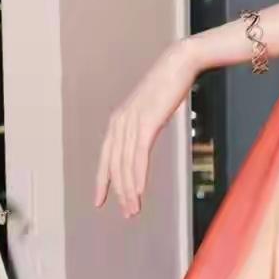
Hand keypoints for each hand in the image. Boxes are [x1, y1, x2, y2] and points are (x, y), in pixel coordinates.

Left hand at [94, 41, 195, 217]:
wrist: (179, 65)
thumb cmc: (168, 87)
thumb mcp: (151, 110)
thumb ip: (143, 127)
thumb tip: (143, 141)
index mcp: (118, 121)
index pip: (106, 157)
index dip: (102, 181)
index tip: (100, 201)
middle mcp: (120, 123)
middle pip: (114, 166)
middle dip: (118, 192)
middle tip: (125, 213)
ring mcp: (131, 123)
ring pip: (125, 165)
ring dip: (129, 190)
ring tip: (133, 209)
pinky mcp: (146, 123)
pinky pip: (139, 156)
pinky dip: (137, 177)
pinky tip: (139, 192)